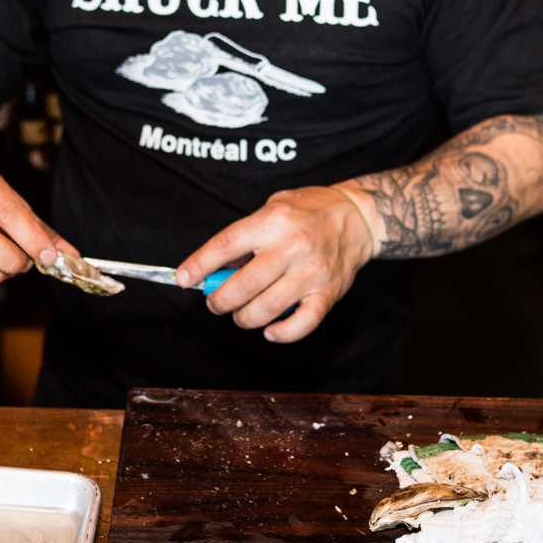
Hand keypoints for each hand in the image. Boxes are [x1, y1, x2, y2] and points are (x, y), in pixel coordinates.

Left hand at [176, 186, 375, 342]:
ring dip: (245, 318)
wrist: (358, 218)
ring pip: (267, 308)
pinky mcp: (329, 294)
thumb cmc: (309, 211)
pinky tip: (270, 330)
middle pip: (243, 285)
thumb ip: (245, 236)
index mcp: (273, 221)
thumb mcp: (272, 208)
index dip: (199, 266)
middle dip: (220, 299)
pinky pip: (302, 324)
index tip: (183, 280)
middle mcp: (292, 246)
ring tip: (241, 315)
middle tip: (215, 302)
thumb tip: (214, 269)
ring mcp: (312, 272)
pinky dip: (282, 333)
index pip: (225, 246)